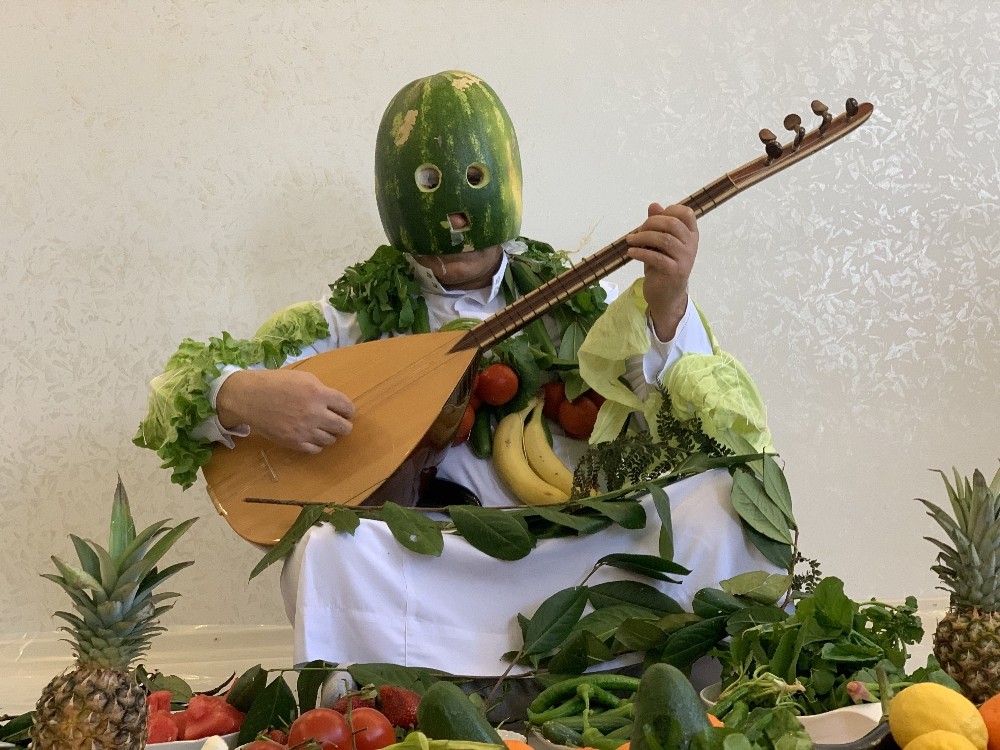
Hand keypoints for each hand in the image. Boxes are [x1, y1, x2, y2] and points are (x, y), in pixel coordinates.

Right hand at [216, 369, 354, 453]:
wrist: (249, 398)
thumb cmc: (276, 383)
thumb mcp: (303, 378)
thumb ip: (322, 390)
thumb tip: (335, 403)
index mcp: (318, 393)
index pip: (347, 407)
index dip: (348, 410)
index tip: (345, 411)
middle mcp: (314, 413)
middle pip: (344, 427)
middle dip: (344, 424)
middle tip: (339, 422)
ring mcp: (304, 430)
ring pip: (331, 440)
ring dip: (330, 434)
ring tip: (323, 428)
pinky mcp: (293, 442)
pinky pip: (315, 449)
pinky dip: (317, 444)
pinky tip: (312, 437)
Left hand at [626, 203, 698, 340]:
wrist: (665, 295)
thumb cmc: (661, 265)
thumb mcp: (658, 243)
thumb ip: (658, 224)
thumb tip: (653, 205)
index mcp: (691, 234)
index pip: (686, 213)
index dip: (668, 211)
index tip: (652, 219)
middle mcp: (691, 245)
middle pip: (672, 223)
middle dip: (651, 223)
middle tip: (637, 231)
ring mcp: (685, 259)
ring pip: (664, 239)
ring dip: (642, 237)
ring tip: (630, 241)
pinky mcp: (675, 272)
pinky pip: (657, 257)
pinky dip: (640, 253)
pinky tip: (631, 253)